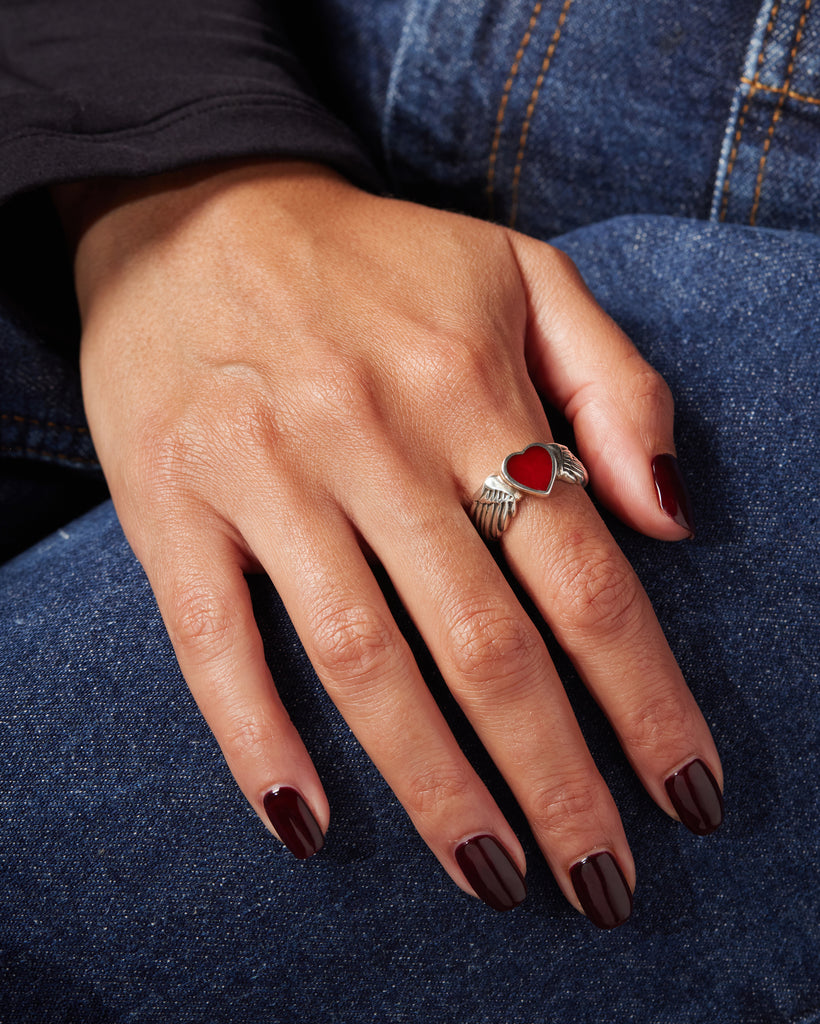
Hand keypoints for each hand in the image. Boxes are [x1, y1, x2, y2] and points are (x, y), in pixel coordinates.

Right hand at [56, 161, 721, 925]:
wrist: (197, 209)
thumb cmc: (374, 260)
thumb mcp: (522, 274)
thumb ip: (617, 385)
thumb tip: (671, 518)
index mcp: (470, 385)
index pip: (585, 575)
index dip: (645, 698)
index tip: (687, 791)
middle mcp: (372, 438)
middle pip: (485, 645)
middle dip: (556, 779)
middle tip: (601, 881)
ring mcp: (264, 475)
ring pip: (363, 662)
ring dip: (435, 785)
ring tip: (494, 875)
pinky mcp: (172, 505)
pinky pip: (214, 642)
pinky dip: (258, 742)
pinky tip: (307, 828)